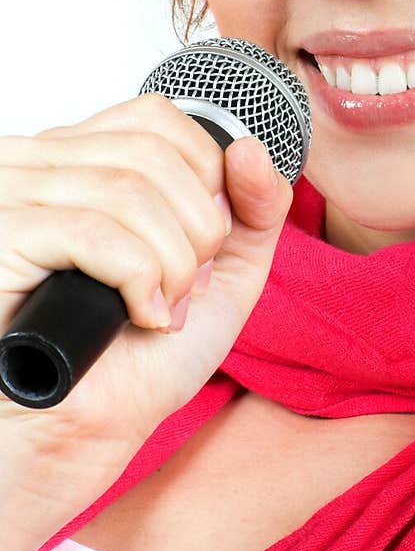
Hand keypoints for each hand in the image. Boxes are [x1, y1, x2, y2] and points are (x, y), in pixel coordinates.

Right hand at [0, 94, 291, 550]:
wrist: (82, 433)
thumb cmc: (137, 360)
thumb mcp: (221, 273)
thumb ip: (253, 210)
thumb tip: (252, 150)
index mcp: (80, 160)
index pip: (155, 117)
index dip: (204, 176)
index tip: (204, 241)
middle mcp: (36, 165)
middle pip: (151, 152)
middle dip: (197, 229)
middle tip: (184, 287)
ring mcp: (11, 198)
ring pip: (128, 191)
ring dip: (171, 264)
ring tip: (159, 309)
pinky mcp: (1, 240)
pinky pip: (93, 232)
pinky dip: (139, 279)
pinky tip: (138, 316)